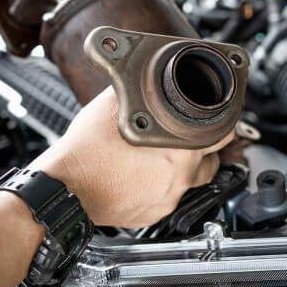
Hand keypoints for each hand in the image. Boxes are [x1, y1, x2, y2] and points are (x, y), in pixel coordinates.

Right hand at [28, 86, 229, 227]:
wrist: (64, 190)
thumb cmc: (86, 151)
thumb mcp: (112, 104)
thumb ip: (135, 87)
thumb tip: (138, 70)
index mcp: (180, 150)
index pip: (223, 135)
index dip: (223, 123)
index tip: (218, 118)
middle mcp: (180, 179)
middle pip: (211, 161)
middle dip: (204, 147)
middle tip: (189, 137)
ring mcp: (167, 200)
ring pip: (190, 181)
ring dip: (183, 168)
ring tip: (162, 156)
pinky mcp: (152, 215)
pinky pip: (168, 198)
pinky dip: (162, 186)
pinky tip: (144, 175)